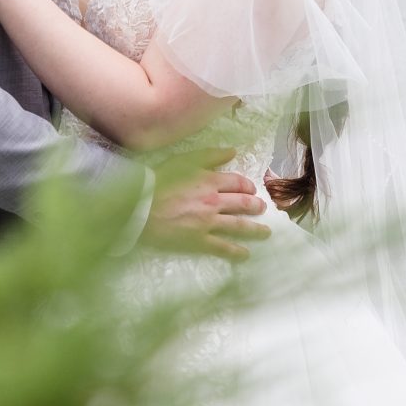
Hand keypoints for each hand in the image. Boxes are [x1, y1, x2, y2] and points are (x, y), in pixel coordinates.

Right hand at [142, 145, 270, 260]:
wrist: (140, 208)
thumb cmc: (157, 182)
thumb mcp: (182, 161)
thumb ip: (209, 156)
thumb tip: (233, 151)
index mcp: (209, 180)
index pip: (237, 182)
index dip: (248, 186)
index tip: (252, 189)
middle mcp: (213, 201)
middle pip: (243, 203)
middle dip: (255, 206)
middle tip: (263, 209)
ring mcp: (208, 222)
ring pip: (238, 226)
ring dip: (255, 229)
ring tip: (265, 232)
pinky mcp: (199, 241)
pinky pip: (222, 247)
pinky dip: (236, 251)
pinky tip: (245, 254)